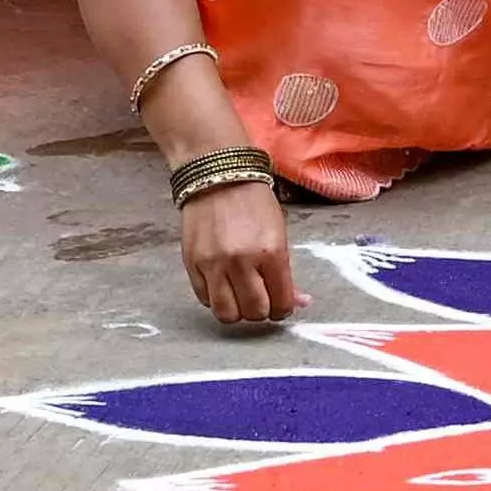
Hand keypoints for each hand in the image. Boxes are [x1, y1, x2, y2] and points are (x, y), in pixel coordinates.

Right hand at [182, 176, 296, 330]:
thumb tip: (299, 303)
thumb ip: (286, 273)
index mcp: (270, 252)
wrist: (218, 177)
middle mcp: (241, 262)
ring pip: (226, 314)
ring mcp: (213, 264)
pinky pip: (204, 299)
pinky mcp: (192, 264)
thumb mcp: (280, 234)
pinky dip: (216, 299)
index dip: (283, 309)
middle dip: (261, 311)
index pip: (280, 302)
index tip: (281, 305)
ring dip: (237, 311)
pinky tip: (223, 285)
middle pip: (254, 312)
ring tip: (240, 297)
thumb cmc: (254, 203)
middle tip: (262, 299)